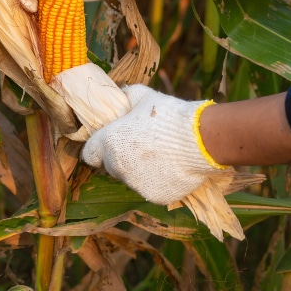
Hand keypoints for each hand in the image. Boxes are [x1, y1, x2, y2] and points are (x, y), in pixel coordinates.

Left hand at [81, 85, 226, 204]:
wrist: (201, 140)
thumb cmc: (169, 115)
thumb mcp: (144, 96)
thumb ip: (127, 96)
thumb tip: (121, 94)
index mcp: (110, 142)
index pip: (89, 154)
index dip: (98, 149)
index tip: (110, 144)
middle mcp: (117, 166)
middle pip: (111, 167)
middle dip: (121, 159)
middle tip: (142, 147)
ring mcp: (136, 184)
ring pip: (131, 180)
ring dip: (139, 171)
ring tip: (161, 156)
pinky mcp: (154, 196)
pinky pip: (150, 189)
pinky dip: (158, 182)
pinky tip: (172, 168)